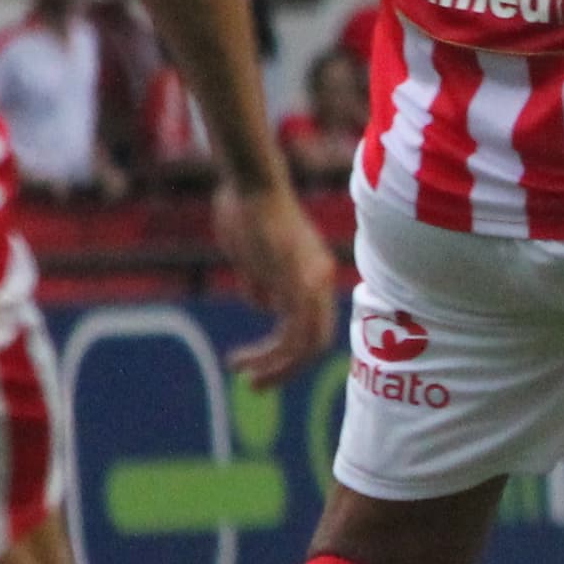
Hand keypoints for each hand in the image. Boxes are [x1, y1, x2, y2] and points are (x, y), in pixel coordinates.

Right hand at [214, 178, 339, 385]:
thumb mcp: (253, 253)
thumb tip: (262, 308)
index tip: (259, 361)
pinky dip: (269, 356)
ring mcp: (312, 281)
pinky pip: (291, 334)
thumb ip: (261, 280)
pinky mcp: (297, 282)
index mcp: (315, 271)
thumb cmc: (246, 207)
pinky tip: (242, 361)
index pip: (314, 324)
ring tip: (245, 376)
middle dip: (285, 369)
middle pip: (315, 342)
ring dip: (275, 368)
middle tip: (254, 384)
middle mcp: (321, 279)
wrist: (251, 180)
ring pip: (304, 344)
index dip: (290, 350)